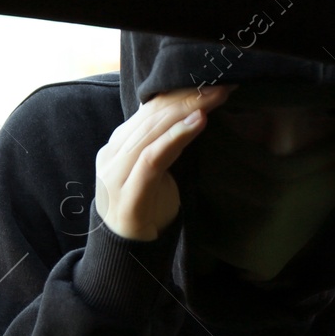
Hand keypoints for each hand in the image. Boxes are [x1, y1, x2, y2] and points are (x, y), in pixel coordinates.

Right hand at [94, 85, 233, 240]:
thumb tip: (193, 116)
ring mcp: (117, 173)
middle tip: (221, 83)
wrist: (128, 254)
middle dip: (189, 96)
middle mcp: (113, 154)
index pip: (149, 110)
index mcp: (118, 146)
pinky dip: (177, 136)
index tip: (210, 82)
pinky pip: (153, 157)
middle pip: (153, 116)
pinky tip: (199, 122)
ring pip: (153, 130)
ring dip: (188, 110)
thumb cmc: (147, 211)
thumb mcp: (156, 172)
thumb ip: (164, 146)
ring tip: (215, 96)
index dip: (180, 93)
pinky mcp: (129, 192)